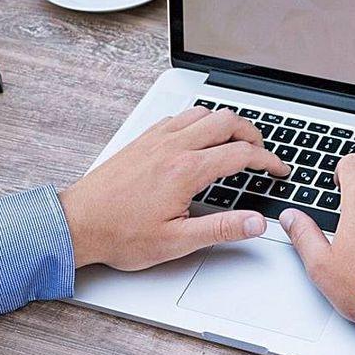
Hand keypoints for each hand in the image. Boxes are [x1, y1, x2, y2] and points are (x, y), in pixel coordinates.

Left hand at [59, 107, 289, 269]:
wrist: (77, 223)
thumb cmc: (120, 234)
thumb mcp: (178, 241)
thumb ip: (222, 228)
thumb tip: (255, 222)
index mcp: (186, 170)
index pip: (241, 154)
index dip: (268, 161)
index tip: (278, 170)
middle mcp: (172, 147)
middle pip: (226, 121)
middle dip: (252, 134)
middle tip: (262, 153)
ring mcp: (156, 139)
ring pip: (202, 112)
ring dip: (226, 123)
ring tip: (236, 141)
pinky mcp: (142, 140)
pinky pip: (179, 116)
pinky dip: (198, 121)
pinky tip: (198, 138)